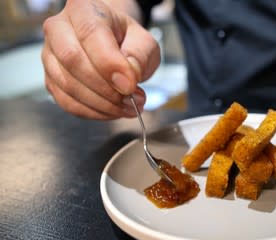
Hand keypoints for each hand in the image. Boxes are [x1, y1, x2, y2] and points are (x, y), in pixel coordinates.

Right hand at [41, 0, 160, 119]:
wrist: (114, 44)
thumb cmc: (126, 39)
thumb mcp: (144, 42)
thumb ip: (138, 57)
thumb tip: (126, 80)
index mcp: (83, 10)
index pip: (90, 34)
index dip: (110, 64)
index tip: (130, 85)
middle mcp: (59, 29)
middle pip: (72, 60)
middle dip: (106, 88)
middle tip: (132, 100)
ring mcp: (50, 55)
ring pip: (68, 85)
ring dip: (102, 104)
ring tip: (128, 107)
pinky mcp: (51, 80)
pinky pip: (67, 102)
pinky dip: (93, 113)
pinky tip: (113, 111)